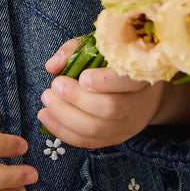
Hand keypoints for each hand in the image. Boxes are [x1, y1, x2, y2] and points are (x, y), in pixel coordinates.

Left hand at [39, 37, 165, 147]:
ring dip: (65, 116)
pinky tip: (46, 117)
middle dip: (77, 99)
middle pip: (110, 109)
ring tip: (47, 100)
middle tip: (55, 86)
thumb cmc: (116, 66)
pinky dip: (63, 131)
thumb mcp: (100, 48)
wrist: (144, 94)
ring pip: (96, 129)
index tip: (83, 77)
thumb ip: (76, 51)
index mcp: (140, 75)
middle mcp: (137, 104)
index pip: (128, 81)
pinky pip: (87, 142)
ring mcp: (127, 126)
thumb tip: (52, 66)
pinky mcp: (114, 139)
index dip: (104, 81)